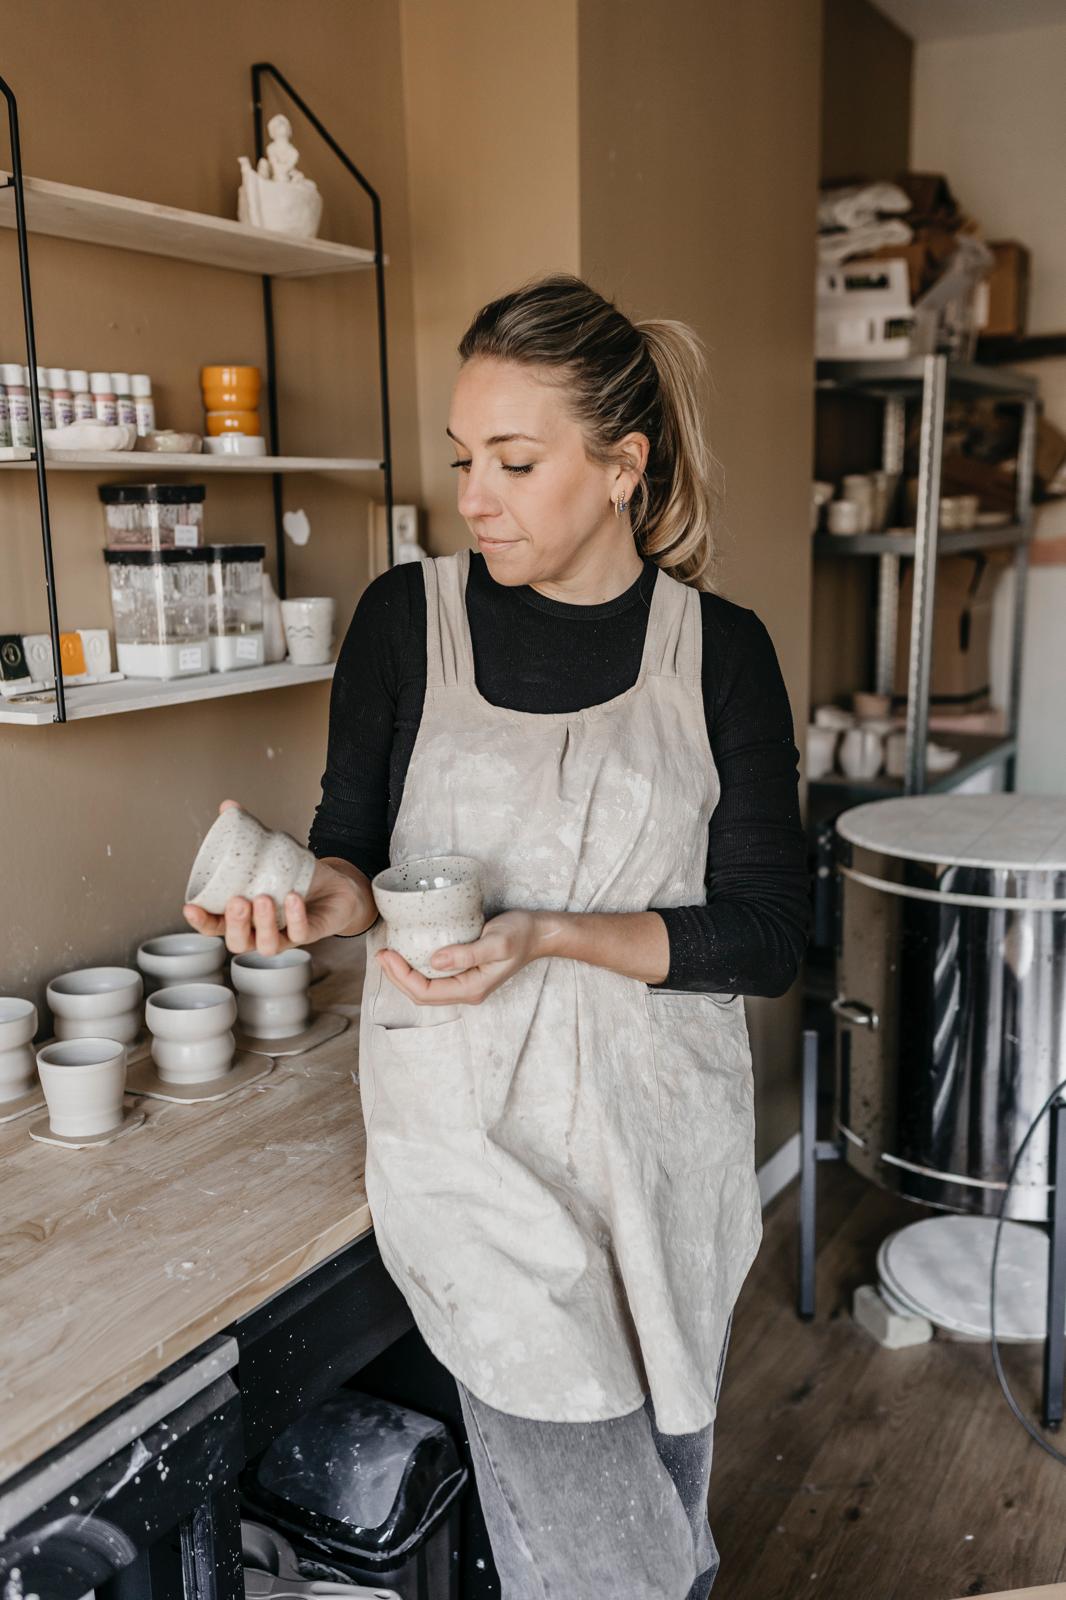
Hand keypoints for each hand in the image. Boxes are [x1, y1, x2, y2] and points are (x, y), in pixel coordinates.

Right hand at [182, 799, 366, 955]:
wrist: (335, 886)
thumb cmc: (296, 877)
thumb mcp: (272, 852)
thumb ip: (249, 832)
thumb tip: (228, 807)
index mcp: (243, 916)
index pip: (214, 925)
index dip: (201, 921)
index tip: (190, 907)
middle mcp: (259, 930)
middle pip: (237, 942)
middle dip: (234, 924)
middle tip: (237, 900)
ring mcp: (283, 935)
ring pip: (266, 945)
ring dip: (263, 924)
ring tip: (264, 898)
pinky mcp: (309, 934)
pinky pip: (299, 933)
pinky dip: (294, 916)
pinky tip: (292, 898)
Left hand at [376, 910, 543, 1005]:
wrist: (539, 933)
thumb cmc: (520, 934)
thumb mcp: (497, 941)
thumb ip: (467, 953)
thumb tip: (434, 961)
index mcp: (471, 989)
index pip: (425, 992)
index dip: (401, 977)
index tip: (386, 955)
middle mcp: (466, 991)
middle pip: (421, 995)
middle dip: (396, 977)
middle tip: (380, 955)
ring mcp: (465, 983)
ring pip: (425, 988)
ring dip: (403, 974)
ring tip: (387, 956)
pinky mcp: (465, 971)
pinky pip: (434, 977)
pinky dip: (416, 968)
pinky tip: (408, 953)